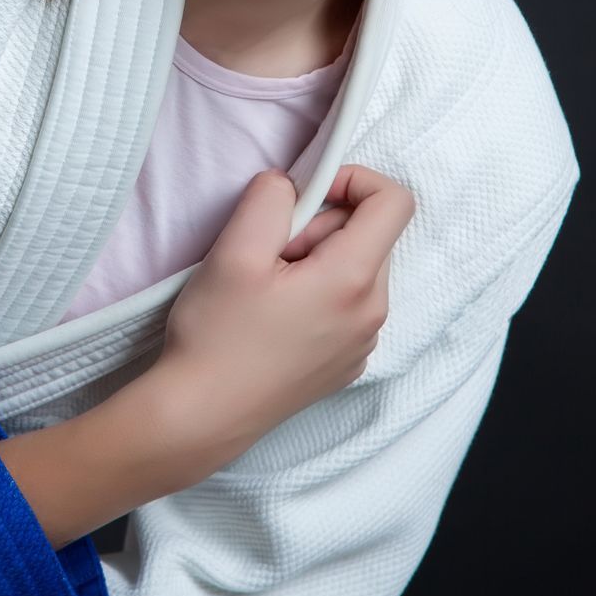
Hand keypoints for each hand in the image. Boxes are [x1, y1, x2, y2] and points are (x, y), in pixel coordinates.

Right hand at [151, 166, 414, 458]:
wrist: (201, 416)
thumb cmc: (216, 335)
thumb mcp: (235, 250)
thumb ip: (271, 197)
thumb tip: (292, 184)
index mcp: (354, 280)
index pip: (395, 201)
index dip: (353, 179)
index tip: (306, 196)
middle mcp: (372, 314)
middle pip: (371, 235)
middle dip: (323, 226)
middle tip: (269, 252)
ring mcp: (363, 344)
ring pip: (358, 270)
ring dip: (319, 261)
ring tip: (268, 287)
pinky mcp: (346, 364)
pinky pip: (349, 306)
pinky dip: (319, 294)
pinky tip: (274, 316)